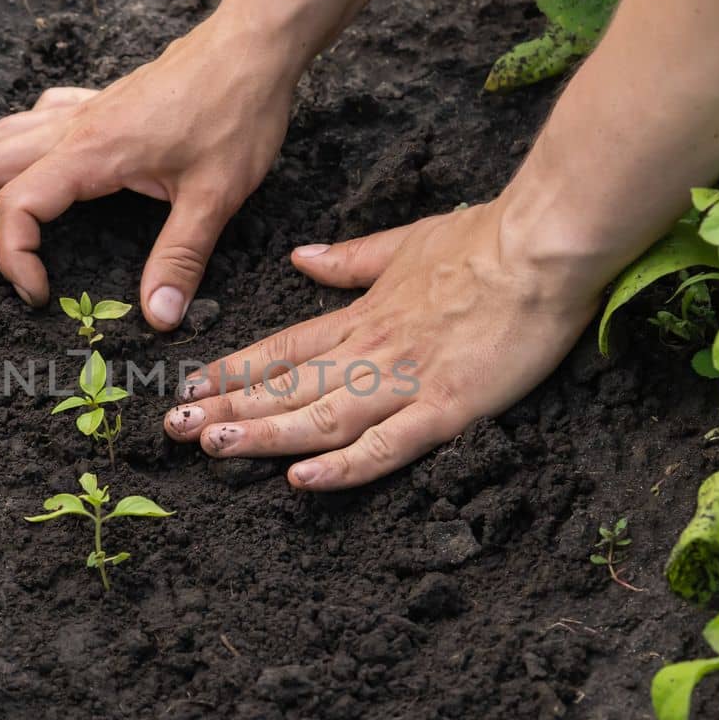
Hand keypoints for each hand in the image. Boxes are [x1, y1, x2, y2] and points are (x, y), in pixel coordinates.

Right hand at [0, 17, 295, 329]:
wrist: (254, 44)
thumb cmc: (237, 112)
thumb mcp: (215, 195)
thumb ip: (181, 258)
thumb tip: (157, 320)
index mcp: (91, 153)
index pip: (20, 206)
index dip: (14, 257)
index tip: (36, 295)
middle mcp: (74, 127)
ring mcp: (85, 110)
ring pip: (2, 135)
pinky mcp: (104, 101)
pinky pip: (37, 116)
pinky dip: (9, 135)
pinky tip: (8, 144)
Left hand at [161, 200, 605, 489]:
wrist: (545, 245)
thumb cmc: (486, 240)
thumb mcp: (406, 242)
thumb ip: (350, 260)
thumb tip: (301, 258)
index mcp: (363, 315)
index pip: (283, 348)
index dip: (234, 370)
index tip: (190, 385)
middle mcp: (373, 350)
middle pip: (287, 387)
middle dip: (226, 408)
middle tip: (173, 427)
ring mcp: (407, 380)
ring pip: (320, 417)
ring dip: (262, 435)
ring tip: (211, 447)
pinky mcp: (448, 407)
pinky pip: (386, 445)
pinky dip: (342, 466)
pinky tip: (301, 479)